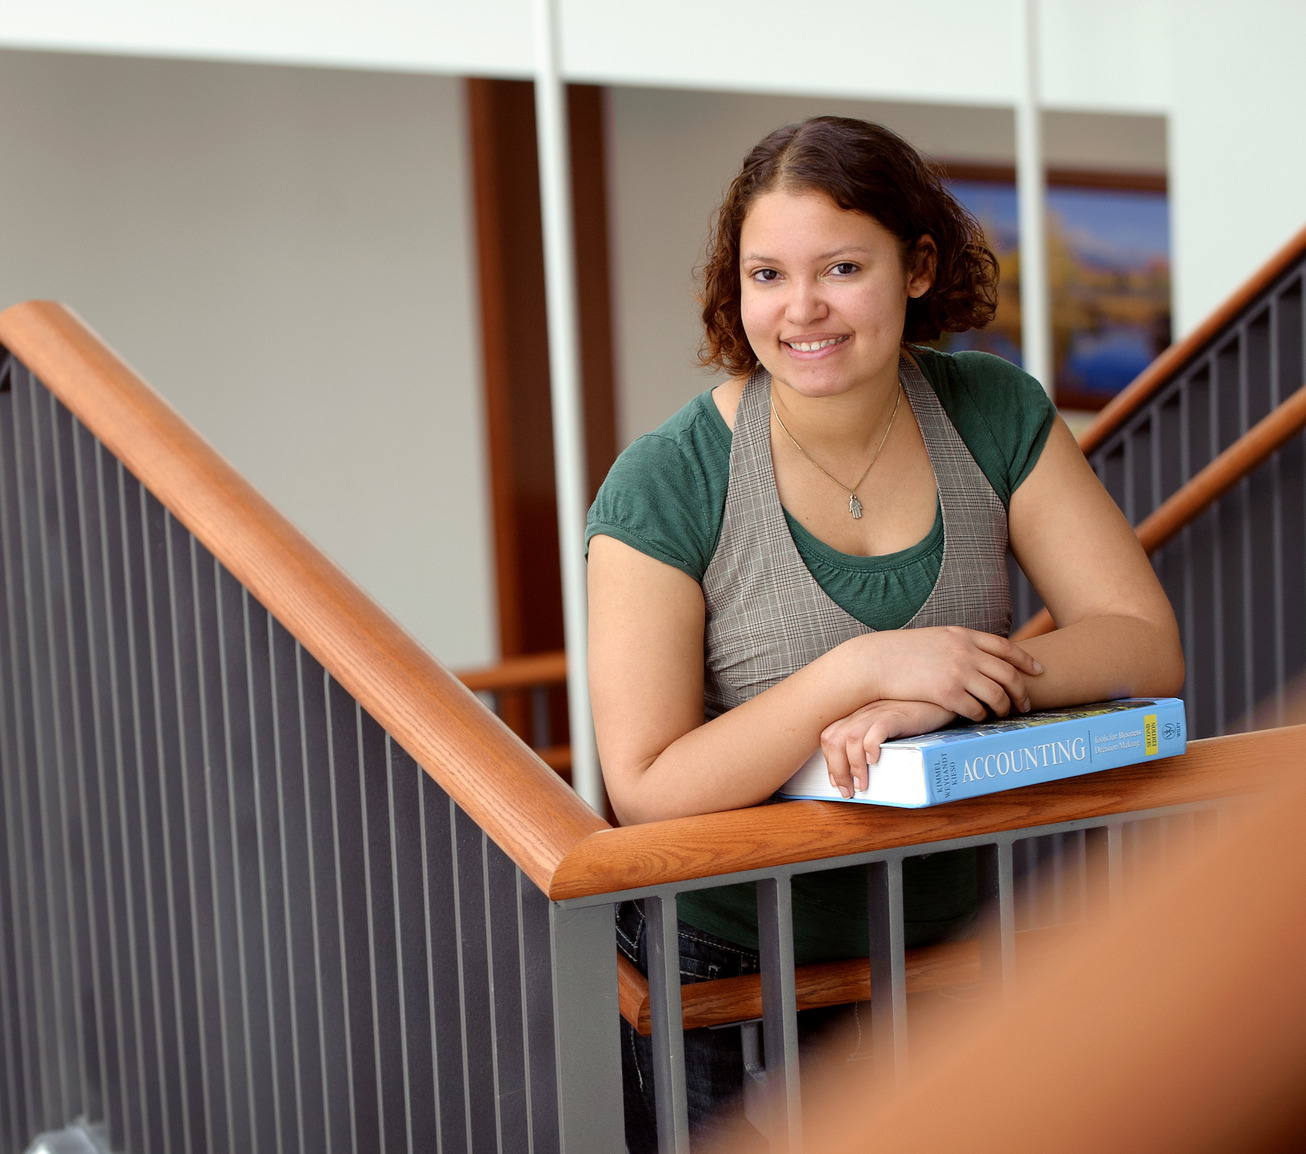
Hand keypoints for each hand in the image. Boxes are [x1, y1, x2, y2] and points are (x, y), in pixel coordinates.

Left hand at [820, 700, 955, 797]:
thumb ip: (873, 743)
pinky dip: (871, 746)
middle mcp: (863, 712)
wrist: (940, 701)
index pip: (829, 736)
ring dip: (853, 766)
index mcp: (857, 715)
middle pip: (834, 739)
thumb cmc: (915, 718)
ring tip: (862, 785)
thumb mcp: (887, 730)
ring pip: (851, 737)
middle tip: (847, 790)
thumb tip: (865, 776)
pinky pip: (877, 728)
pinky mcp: (897, 714)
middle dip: (836, 770)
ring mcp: (879, 711)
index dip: (829, 762)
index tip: (835, 782)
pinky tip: (875, 761)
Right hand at [856, 627, 1040, 722]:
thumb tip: (976, 655)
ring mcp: (957, 672)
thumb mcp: (935, 638)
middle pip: (1008, 673)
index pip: (1005, 648)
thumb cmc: (901, 652)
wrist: (876, 661)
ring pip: (997, 694)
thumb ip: (958, 644)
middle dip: (1020, 691)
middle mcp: (965, 652)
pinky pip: (975, 709)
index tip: (1038, 670)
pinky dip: (981, 716)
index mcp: (963, 635)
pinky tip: (979, 718)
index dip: (1026, 660)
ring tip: (1003, 714)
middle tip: (1025, 703)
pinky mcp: (946, 693)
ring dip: (1004, 707)